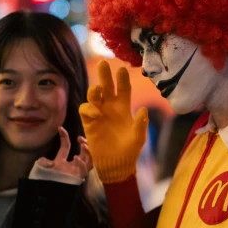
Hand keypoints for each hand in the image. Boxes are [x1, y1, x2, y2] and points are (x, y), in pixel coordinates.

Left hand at [36, 127, 91, 179]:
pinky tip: (77, 158)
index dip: (64, 137)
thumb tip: (50, 162)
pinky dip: (82, 164)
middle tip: (81, 139)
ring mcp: (76, 172)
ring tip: (83, 145)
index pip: (66, 146)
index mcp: (62, 161)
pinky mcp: (78, 178)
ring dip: (88, 153)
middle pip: (84, 153)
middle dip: (84, 144)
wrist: (47, 193)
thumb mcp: (41, 167)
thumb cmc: (44, 180)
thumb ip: (44, 161)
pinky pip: (85, 170)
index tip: (60, 128)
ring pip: (89, 161)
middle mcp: (71, 166)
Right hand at [79, 61, 147, 182]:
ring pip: (94, 95)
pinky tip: (96, 114)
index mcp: (124, 108)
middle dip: (105, 75)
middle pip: (107, 86)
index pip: (124, 89)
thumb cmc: (130, 150)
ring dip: (95, 90)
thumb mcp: (139, 138)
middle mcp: (110, 107)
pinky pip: (85, 109)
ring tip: (98, 90)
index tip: (122, 69)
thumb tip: (143, 110)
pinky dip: (89, 108)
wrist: (116, 164)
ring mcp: (99, 113)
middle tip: (103, 63)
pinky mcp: (88, 122)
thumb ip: (140, 124)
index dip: (122, 79)